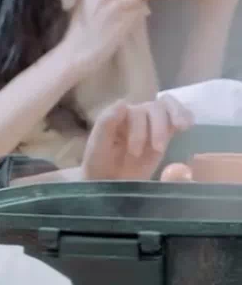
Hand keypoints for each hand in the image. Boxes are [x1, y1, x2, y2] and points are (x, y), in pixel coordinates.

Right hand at [59, 0, 148, 78]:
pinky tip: (127, 26)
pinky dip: (136, 18)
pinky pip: (139, 13)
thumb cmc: (78, 32)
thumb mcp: (83, 6)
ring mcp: (115, 6)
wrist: (75, 52)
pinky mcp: (125, 19)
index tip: (117, 1)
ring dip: (134, 8)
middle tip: (124, 10)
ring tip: (126, 18)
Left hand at [80, 95, 194, 180]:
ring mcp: (150, 123)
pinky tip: (188, 125)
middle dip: (157, 129)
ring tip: (180, 127)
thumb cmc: (99, 165)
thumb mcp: (97, 148)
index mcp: (117, 116)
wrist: (110, 181)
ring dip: (175, 116)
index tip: (135, 152)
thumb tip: (123, 102)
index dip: (138, 128)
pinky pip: (177, 116)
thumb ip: (105, 124)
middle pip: (154, 108)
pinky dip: (185, 115)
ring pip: (167, 107)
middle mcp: (134, 115)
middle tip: (157, 150)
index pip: (133, 110)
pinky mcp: (165, 133)